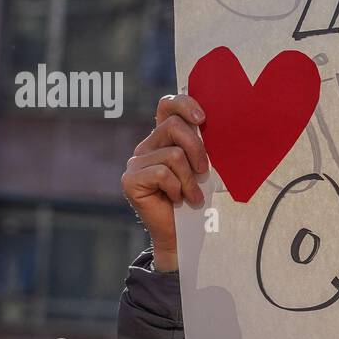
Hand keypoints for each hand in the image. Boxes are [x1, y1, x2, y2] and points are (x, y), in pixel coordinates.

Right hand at [121, 95, 208, 271]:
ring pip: (173, 155)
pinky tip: (178, 199)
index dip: (184, 104)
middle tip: (204, 171)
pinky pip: (163, 173)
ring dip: (190, 178)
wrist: (181, 233)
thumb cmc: (195, 198)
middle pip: (174, 127)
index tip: (202, 119)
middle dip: (197, 149)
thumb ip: (200, 145)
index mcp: (163, 138)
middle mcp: (146, 146)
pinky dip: (178, 188)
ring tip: (192, 195)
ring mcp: (136, 163)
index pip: (167, 106)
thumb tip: (208, 125)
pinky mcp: (130, 180)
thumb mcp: (201, 167)